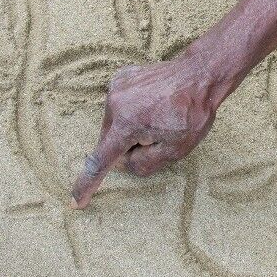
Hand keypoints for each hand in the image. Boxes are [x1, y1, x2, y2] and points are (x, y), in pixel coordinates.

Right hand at [71, 58, 217, 207]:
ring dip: (129, 128)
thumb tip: (124, 163)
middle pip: (110, 141)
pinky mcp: (121, 78)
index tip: (76, 202)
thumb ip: (145, 163)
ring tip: (157, 116)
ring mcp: (116, 87)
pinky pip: (119, 106)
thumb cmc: (192, 113)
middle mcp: (115, 104)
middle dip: (127, 147)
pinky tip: (152, 104)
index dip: (88, 184)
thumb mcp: (176, 150)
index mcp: (127, 124)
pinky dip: (131, 111)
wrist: (201, 74)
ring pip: (114, 124)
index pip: (101, 162)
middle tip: (156, 136)